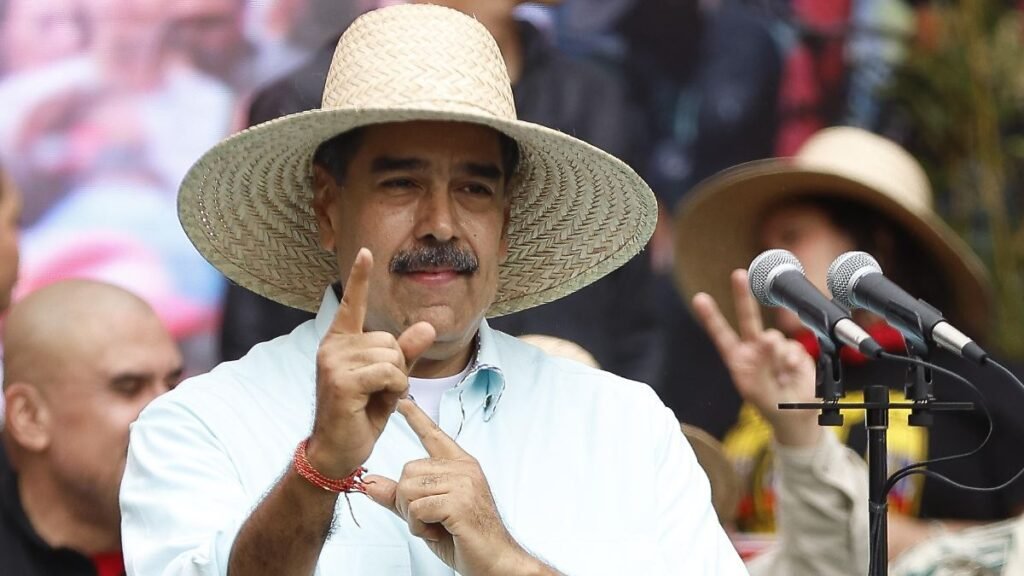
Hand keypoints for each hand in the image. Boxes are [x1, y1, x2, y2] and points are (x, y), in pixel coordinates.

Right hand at [307, 248, 436, 476]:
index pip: (353, 304)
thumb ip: (407, 352)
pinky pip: (390, 372)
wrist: (337, 451)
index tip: (365, 252)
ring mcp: (334, 362)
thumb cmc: (360, 414)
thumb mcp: (389, 380)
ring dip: (396, 381)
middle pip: (391, 339)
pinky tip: (375, 403)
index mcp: (340, 342)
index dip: (360, 277)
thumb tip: (428, 325)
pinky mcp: (342, 381)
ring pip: (393, 356)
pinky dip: (395, 389)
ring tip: (374, 399)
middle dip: (397, 367)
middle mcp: (333, 347)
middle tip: (377, 391)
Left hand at [365, 399, 549, 575]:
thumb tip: (370, 483)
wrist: (494, 561)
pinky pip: (416, 508)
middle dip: (406, 501)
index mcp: (460, 466)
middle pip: (408, 471)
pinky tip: (439, 530)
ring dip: (413, 516)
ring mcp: (463, 483)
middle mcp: (463, 469)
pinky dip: (419, 526)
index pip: (434, 435)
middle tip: (428, 519)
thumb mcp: (426, 514)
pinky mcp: (459, 501)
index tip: (402, 401)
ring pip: (409, 489)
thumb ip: (399, 497)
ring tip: (436, 525)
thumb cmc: (466, 538)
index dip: (416, 417)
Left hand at [692, 269, 819, 446]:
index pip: (722, 334)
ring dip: (776, 358)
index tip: (700, 299)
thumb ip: (761, 363)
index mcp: (738, 358)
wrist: (795, 417)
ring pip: (774, 339)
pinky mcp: (794, 351)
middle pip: (747, 319)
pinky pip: (793, 350)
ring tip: (778, 377)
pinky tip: (791, 375)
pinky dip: (793, 362)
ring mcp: (775, 348)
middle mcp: (754, 348)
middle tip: (738, 275)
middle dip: (742, 297)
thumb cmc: (769, 403)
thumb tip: (769, 337)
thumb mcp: (757, 388)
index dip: (712, 317)